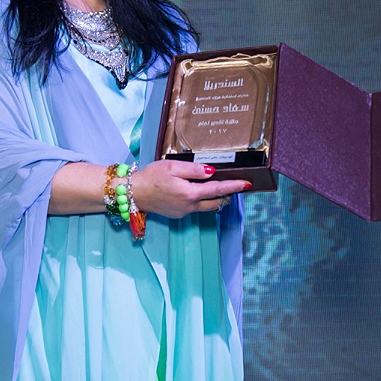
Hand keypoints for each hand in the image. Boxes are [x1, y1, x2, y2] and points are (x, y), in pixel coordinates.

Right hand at [129, 160, 247, 218]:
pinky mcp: (177, 214)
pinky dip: (202, 200)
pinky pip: (195, 208)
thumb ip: (193, 170)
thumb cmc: (151, 177)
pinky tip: (197, 191)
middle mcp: (189, 206)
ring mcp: (183, 212)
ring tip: (219, 187)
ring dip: (215, 198)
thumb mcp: (172, 167)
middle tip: (236, 185)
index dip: (234, 186)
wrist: (133, 193)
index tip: (247, 184)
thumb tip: (211, 172)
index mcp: (189, 193)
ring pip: (206, 207)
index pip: (218, 190)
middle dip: (228, 194)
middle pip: (216, 203)